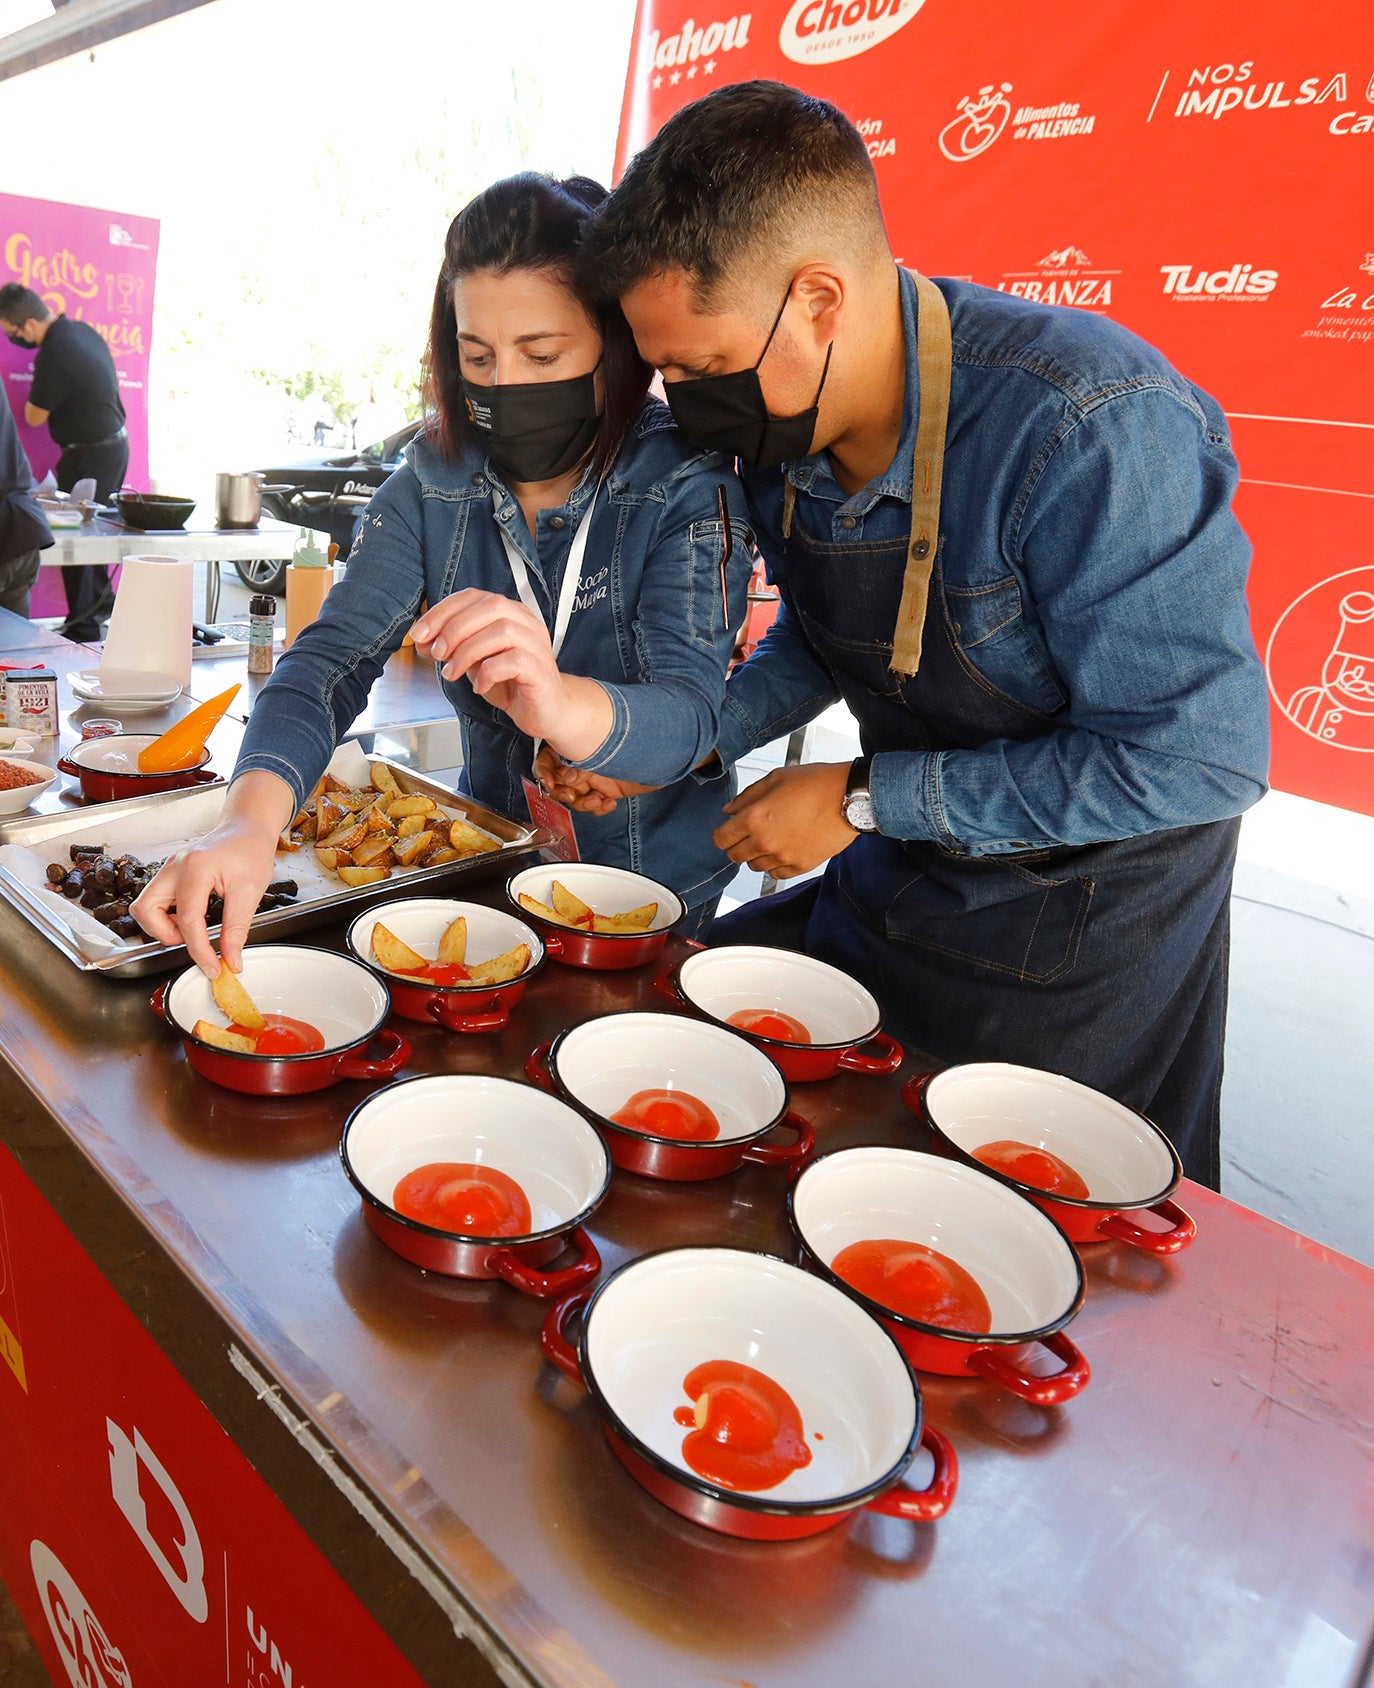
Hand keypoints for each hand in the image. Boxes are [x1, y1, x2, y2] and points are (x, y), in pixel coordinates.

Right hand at [131, 772, 293, 974]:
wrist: (247, 828)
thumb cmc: (250, 850)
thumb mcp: (250, 891)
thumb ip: (237, 928)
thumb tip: (231, 959)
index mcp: (195, 868)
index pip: (189, 920)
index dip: (200, 950)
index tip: (214, 968)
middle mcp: (174, 868)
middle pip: (145, 910)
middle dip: (164, 934)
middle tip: (193, 941)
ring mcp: (168, 869)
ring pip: (145, 906)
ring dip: (163, 925)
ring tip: (193, 928)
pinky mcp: (170, 874)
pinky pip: (156, 900)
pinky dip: (168, 915)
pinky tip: (192, 917)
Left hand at [411, 590, 610, 757]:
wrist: (546, 711)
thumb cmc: (511, 683)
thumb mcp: (474, 661)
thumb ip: (451, 647)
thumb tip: (421, 640)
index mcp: (510, 612)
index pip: (474, 596)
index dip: (442, 611)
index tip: (420, 633)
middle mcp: (527, 622)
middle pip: (490, 606)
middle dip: (454, 628)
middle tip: (437, 653)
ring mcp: (536, 644)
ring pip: (501, 631)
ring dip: (467, 652)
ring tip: (452, 673)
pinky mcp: (540, 669)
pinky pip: (512, 662)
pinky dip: (487, 674)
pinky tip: (480, 687)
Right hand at [532, 746, 658, 816]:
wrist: (669, 751)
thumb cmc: (641, 739)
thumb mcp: (603, 747)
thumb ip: (580, 761)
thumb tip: (566, 777)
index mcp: (577, 743)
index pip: (548, 758)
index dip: (544, 771)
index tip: (550, 781)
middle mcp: (583, 759)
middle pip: (559, 781)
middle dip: (563, 792)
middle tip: (573, 794)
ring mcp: (596, 775)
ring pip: (575, 797)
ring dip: (582, 802)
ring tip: (596, 799)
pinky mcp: (608, 789)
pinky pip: (594, 804)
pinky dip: (598, 808)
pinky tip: (608, 802)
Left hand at [713, 763, 858, 878]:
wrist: (849, 798)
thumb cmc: (815, 783)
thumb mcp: (776, 778)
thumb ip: (747, 796)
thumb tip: (729, 810)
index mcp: (754, 818)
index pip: (721, 839)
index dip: (723, 833)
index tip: (730, 829)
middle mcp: (764, 842)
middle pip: (734, 856)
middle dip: (738, 845)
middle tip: (750, 833)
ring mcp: (783, 857)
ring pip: (755, 867)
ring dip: (757, 855)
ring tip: (772, 838)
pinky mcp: (800, 866)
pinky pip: (776, 874)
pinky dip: (775, 865)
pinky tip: (784, 849)